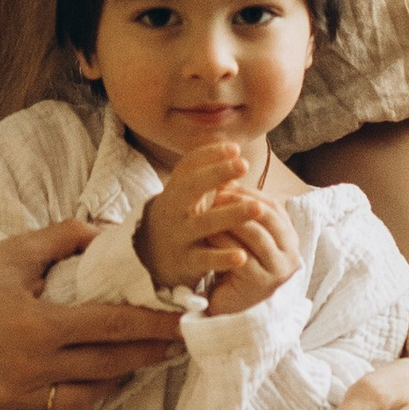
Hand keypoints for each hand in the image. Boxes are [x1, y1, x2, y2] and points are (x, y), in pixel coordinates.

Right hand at [0, 223, 184, 409]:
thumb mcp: (15, 250)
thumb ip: (67, 237)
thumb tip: (111, 228)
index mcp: (38, 324)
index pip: (115, 326)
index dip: (156, 325)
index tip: (187, 322)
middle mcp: (28, 367)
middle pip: (109, 367)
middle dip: (147, 354)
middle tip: (175, 346)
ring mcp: (8, 397)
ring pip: (83, 403)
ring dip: (110, 385)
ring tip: (126, 367)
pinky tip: (82, 398)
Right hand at [138, 141, 287, 304]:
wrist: (150, 256)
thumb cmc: (180, 216)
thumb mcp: (186, 193)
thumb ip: (205, 172)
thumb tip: (233, 147)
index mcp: (176, 189)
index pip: (189, 165)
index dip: (209, 154)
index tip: (234, 148)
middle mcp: (174, 209)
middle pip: (192, 187)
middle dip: (216, 174)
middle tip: (244, 165)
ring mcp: (179, 235)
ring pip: (204, 223)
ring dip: (232, 215)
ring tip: (258, 208)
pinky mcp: (185, 262)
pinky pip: (205, 259)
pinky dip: (223, 258)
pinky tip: (242, 256)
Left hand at [193, 179, 304, 317]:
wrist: (233, 308)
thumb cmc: (237, 267)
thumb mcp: (241, 236)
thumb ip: (239, 212)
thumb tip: (225, 178)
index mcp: (289, 238)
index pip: (273, 206)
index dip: (249, 192)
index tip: (225, 183)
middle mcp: (290, 253)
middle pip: (267, 216)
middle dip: (241, 202)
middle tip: (218, 193)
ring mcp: (278, 270)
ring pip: (255, 235)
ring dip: (231, 219)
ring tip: (210, 210)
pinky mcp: (261, 284)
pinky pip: (242, 256)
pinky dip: (225, 242)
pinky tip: (209, 235)